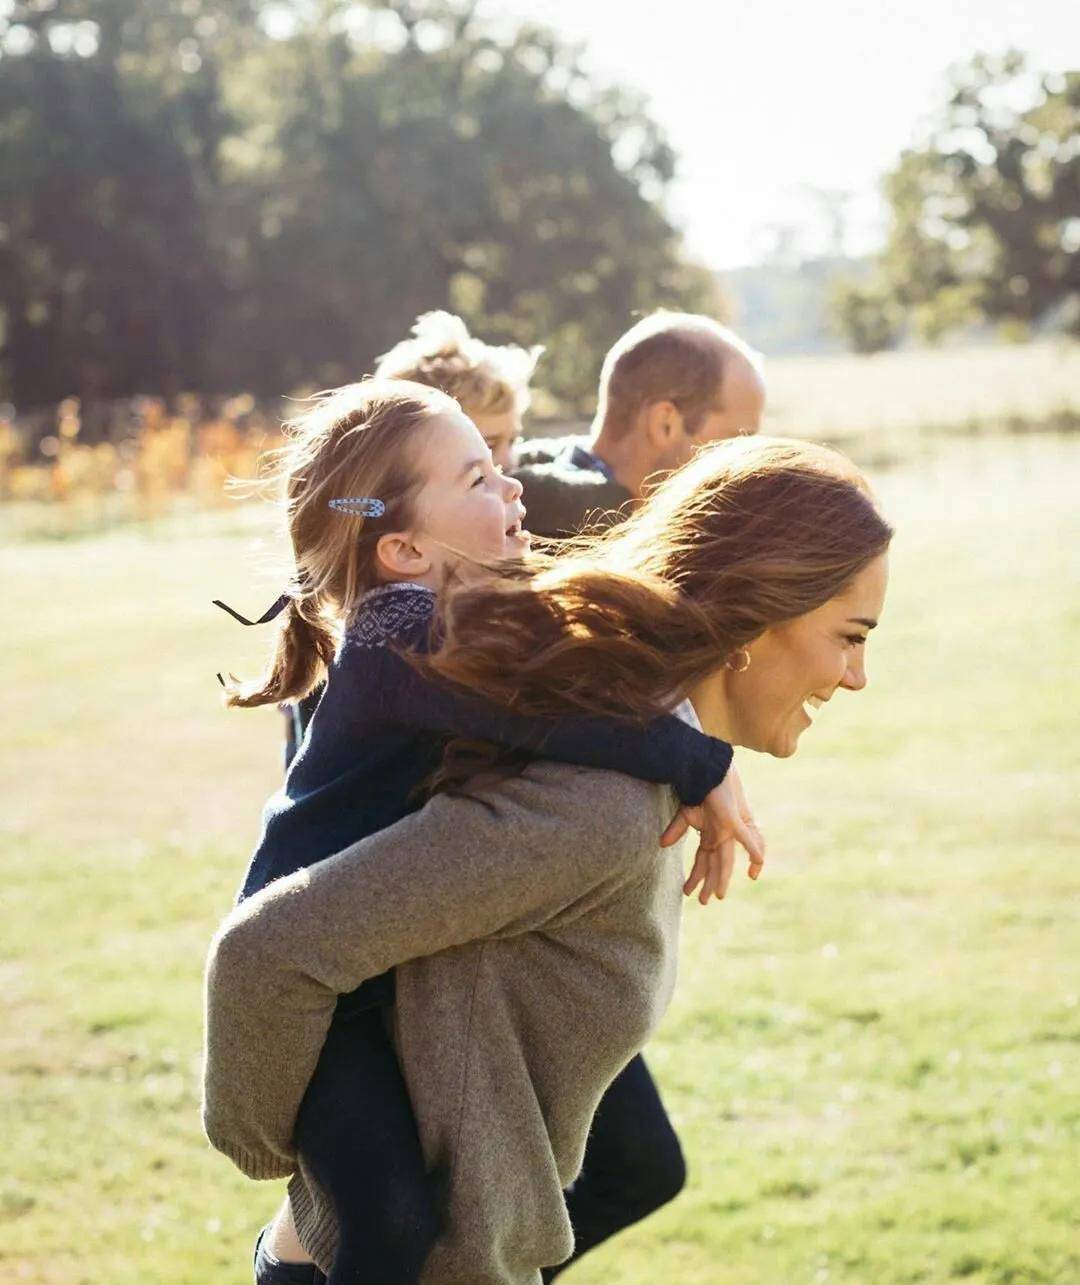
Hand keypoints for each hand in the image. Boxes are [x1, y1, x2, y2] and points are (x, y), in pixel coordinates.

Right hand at [659, 763, 764, 903]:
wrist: (706, 769)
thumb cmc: (698, 788)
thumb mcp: (684, 813)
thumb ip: (676, 831)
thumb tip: (662, 845)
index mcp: (710, 835)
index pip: (703, 861)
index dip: (696, 877)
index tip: (686, 892)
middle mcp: (721, 835)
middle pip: (715, 865)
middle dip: (709, 884)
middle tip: (703, 902)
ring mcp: (728, 829)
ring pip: (726, 860)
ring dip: (721, 877)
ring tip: (718, 895)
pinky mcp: (734, 820)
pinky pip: (746, 839)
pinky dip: (753, 852)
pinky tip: (757, 867)